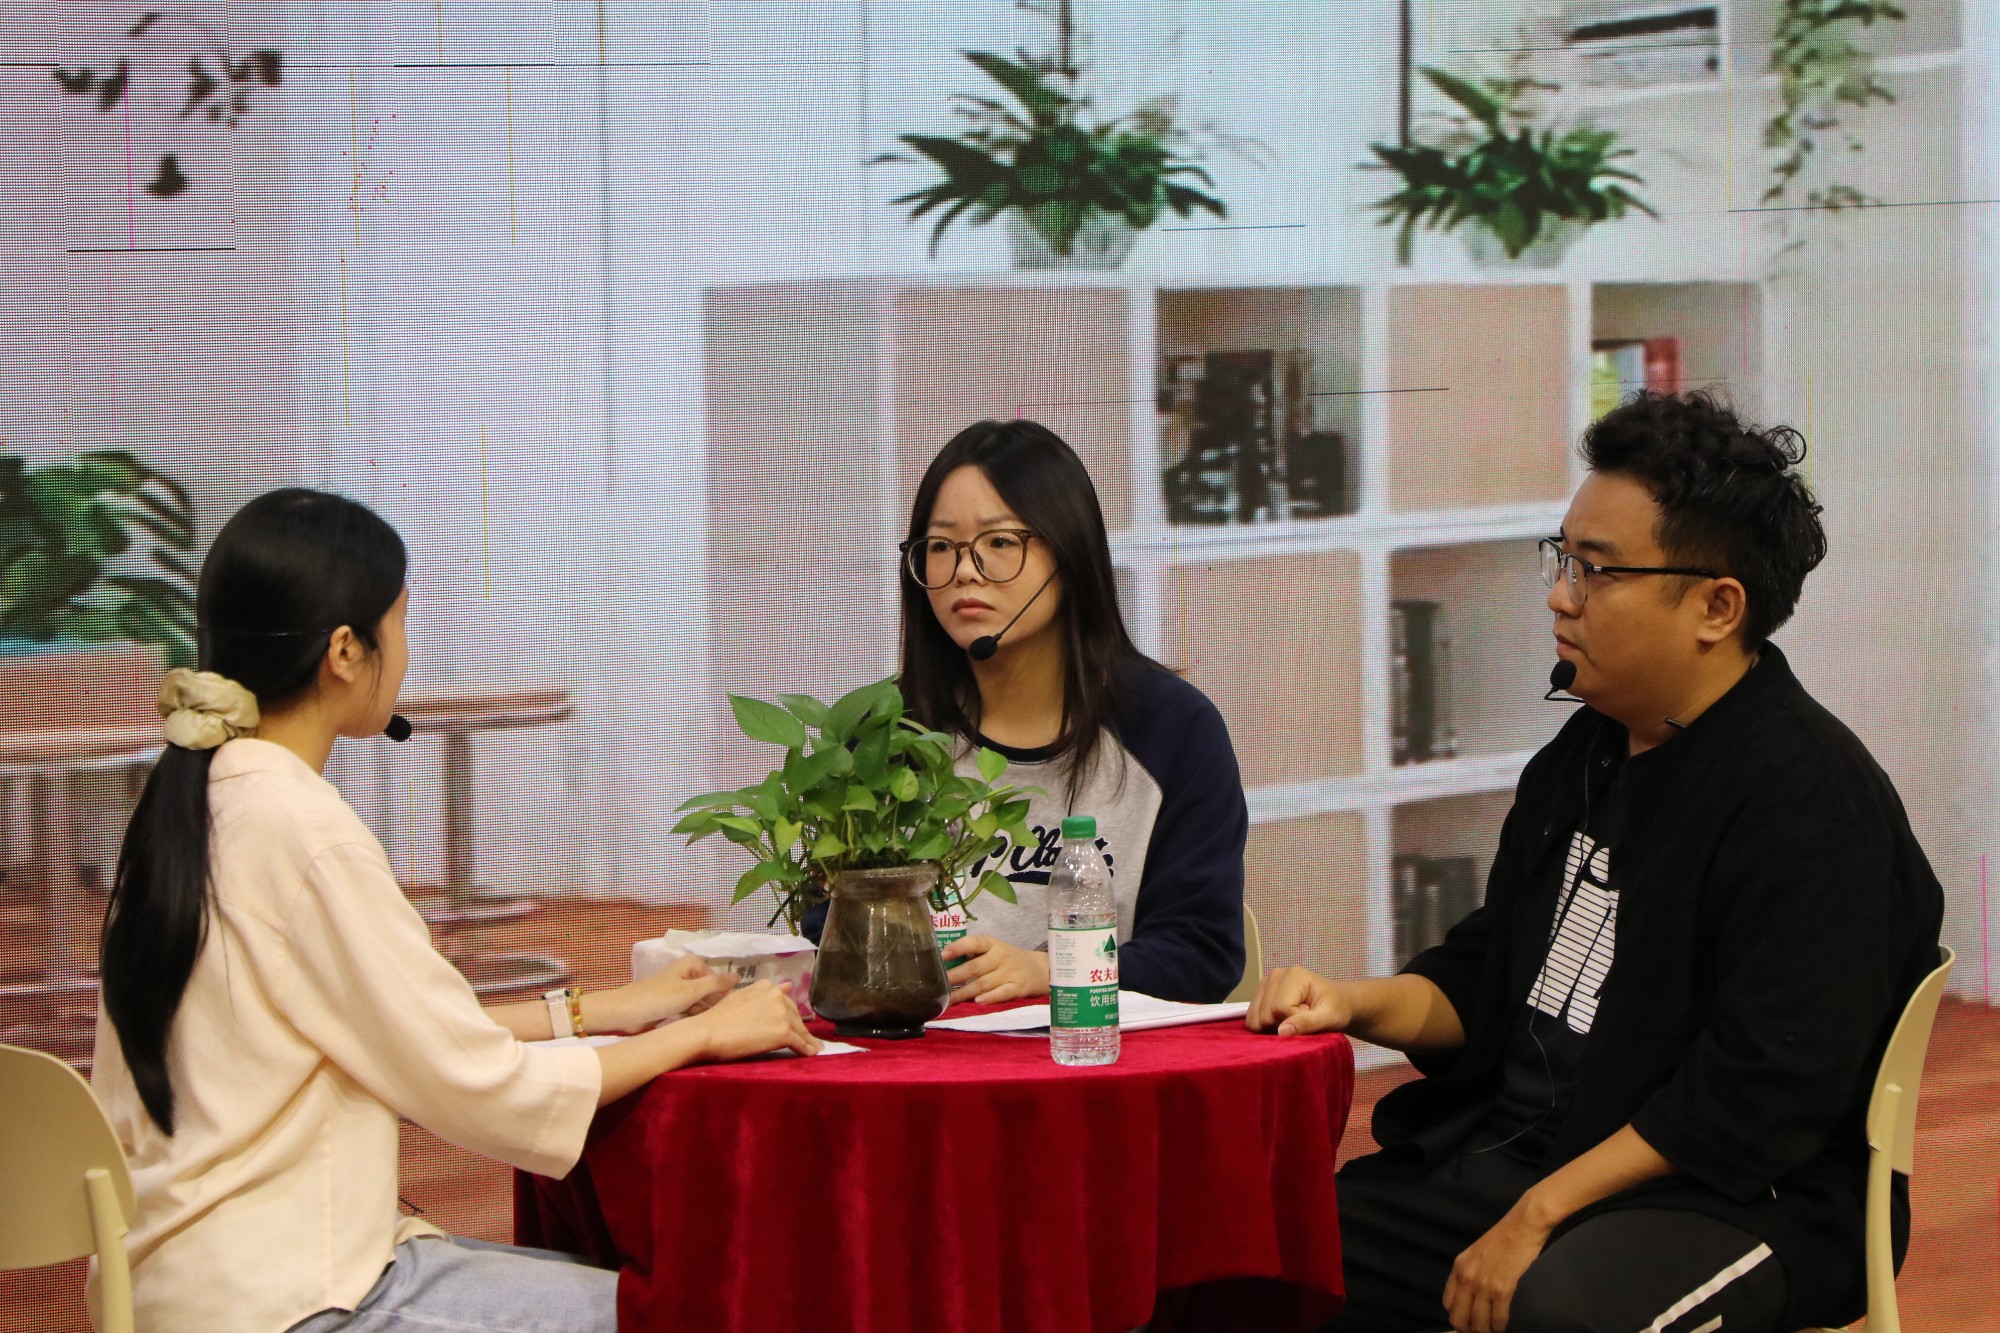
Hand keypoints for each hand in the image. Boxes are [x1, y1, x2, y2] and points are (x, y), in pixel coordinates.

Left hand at [594, 955, 733, 1033]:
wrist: (625, 1013)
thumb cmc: (658, 999)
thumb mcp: (691, 991)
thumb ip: (717, 984)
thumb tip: (739, 975)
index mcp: (693, 964)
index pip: (720, 980)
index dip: (725, 996)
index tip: (729, 1012)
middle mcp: (688, 973)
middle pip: (712, 990)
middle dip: (715, 1004)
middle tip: (720, 1021)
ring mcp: (680, 988)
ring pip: (703, 1001)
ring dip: (705, 1012)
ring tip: (709, 1025)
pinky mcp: (673, 1002)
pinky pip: (692, 1008)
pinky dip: (695, 1015)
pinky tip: (697, 1026)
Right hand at [686, 980, 820, 1060]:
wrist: (707, 1032)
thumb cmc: (717, 1019)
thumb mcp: (741, 997)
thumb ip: (764, 994)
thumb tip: (788, 985)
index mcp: (766, 987)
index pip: (785, 1003)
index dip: (789, 1016)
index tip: (794, 1025)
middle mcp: (777, 996)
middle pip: (794, 1016)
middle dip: (800, 1029)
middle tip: (807, 1040)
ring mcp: (781, 1014)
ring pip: (800, 1030)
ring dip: (808, 1040)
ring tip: (814, 1048)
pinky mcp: (782, 1033)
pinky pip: (799, 1043)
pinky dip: (807, 1049)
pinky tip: (811, 1054)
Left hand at [942, 935, 1049, 1003]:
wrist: (1040, 969)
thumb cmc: (1008, 960)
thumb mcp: (993, 950)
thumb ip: (973, 956)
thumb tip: (943, 967)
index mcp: (992, 944)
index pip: (975, 942)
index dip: (958, 948)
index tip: (942, 955)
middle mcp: (1001, 956)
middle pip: (975, 967)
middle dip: (955, 977)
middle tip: (938, 986)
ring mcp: (1010, 973)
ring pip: (984, 983)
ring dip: (965, 993)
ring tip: (949, 1000)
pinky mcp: (1018, 988)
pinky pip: (1002, 993)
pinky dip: (990, 998)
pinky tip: (977, 1002)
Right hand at [1246, 966, 1350, 1034]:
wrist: (1337, 1002)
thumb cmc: (1336, 1009)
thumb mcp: (1328, 1018)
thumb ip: (1307, 1023)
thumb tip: (1282, 1032)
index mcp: (1293, 975)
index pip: (1279, 1009)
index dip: (1294, 1021)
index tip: (1310, 1017)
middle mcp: (1275, 975)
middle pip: (1264, 1014)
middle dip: (1283, 1024)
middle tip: (1302, 1017)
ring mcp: (1265, 983)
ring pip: (1255, 1018)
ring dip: (1274, 1026)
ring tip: (1293, 1018)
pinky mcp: (1260, 993)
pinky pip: (1251, 1018)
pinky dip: (1266, 1025)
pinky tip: (1282, 1019)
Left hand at [1442, 1206, 1553, 1332]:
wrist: (1523, 1225)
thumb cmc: (1504, 1237)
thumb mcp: (1476, 1252)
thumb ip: (1470, 1271)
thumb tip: (1471, 1293)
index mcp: (1459, 1267)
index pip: (1447, 1303)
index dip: (1457, 1316)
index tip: (1467, 1322)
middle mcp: (1466, 1277)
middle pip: (1458, 1318)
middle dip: (1468, 1330)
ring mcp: (1483, 1284)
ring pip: (1478, 1323)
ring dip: (1485, 1332)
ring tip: (1492, 1332)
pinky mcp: (1502, 1289)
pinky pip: (1498, 1319)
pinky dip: (1500, 1327)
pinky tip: (1503, 1327)